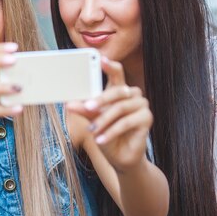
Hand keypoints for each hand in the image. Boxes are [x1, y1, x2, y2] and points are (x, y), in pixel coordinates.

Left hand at [66, 57, 151, 172]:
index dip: (110, 65)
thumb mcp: (92, 121)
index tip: (101, 59)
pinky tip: (101, 140)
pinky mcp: (147, 119)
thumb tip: (69, 104)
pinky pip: (126, 122)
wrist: (119, 157)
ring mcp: (141, 106)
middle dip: (100, 99)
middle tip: (87, 107)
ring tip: (92, 131)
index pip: (117, 73)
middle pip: (117, 90)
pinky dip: (111, 131)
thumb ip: (84, 110)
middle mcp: (132, 95)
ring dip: (104, 120)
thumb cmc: (106, 134)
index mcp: (119, 90)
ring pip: (120, 108)